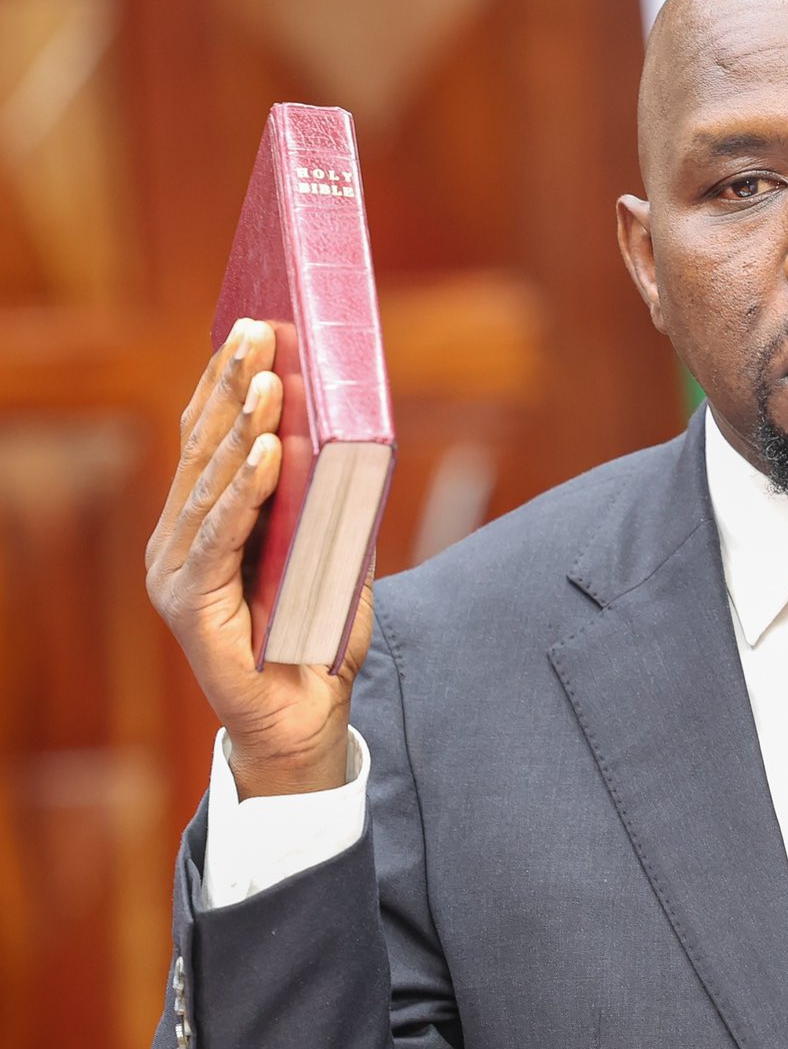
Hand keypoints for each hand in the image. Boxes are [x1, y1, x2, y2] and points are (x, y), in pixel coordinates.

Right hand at [145, 320, 369, 795]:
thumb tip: (350, 436)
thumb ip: (326, 506)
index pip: (209, 440)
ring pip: (211, 484)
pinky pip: (222, 536)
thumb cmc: (316, 638)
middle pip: (205, 449)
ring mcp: (177, 574)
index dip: (226, 382)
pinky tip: (270, 454)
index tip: (253, 326)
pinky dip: (247, 492)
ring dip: (242, 427)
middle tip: (260, 331)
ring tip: (269, 377)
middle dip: (233, 385)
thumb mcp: (330, 557)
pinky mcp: (191, 606)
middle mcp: (177, 543)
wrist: (304, 722)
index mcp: (202, 524)